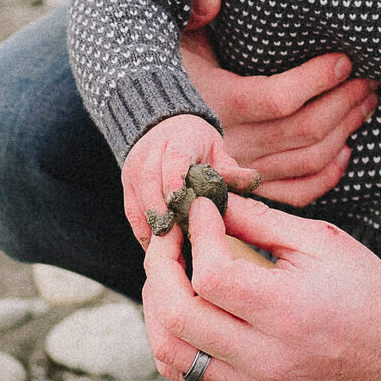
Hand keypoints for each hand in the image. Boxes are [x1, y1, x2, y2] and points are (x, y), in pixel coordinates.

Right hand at [121, 114, 259, 249]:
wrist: (167, 129)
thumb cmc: (199, 145)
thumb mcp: (218, 150)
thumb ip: (231, 169)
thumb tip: (253, 181)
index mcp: (178, 140)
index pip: (173, 158)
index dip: (174, 180)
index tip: (178, 203)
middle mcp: (151, 152)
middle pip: (150, 181)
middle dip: (162, 210)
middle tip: (177, 238)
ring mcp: (135, 168)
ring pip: (138, 199)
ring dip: (153, 225)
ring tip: (171, 249)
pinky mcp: (127, 184)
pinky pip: (132, 211)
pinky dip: (143, 231)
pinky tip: (158, 250)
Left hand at [142, 194, 380, 380]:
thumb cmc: (363, 287)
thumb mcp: (319, 240)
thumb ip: (258, 220)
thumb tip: (207, 197)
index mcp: (288, 312)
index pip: (211, 276)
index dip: (195, 234)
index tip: (199, 208)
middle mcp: (265, 358)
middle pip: (177, 316)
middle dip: (160, 265)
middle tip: (168, 234)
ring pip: (169, 352)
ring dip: (157, 304)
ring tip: (168, 268)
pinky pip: (184, 375)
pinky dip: (170, 337)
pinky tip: (181, 304)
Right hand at [179, 0, 375, 206]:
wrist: (145, 117)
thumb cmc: (166, 68)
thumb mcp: (174, 34)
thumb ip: (193, 11)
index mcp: (217, 104)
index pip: (279, 98)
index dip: (318, 80)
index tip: (345, 59)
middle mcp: (232, 144)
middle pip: (304, 130)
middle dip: (345, 102)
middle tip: (371, 79)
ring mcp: (242, 171)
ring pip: (308, 160)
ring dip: (345, 131)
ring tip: (367, 104)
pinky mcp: (249, 187)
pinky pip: (297, 192)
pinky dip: (327, 176)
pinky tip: (346, 150)